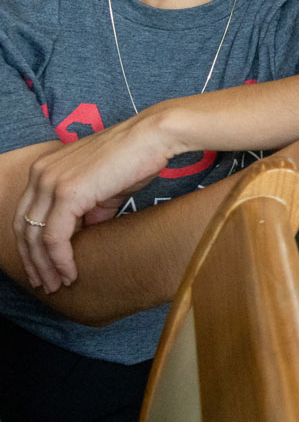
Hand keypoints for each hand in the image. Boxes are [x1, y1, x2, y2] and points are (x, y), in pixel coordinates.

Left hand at [15, 108, 188, 291]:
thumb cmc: (136, 158)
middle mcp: (40, 174)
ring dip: (45, 266)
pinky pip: (55, 237)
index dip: (31, 246)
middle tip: (46, 284)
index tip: (44, 268)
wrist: (153, 137)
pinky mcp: (68, 193)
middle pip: (23, 228)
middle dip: (32, 261)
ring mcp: (51, 182)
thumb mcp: (104, 189)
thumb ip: (90, 210)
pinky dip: (60, 259)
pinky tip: (70, 273)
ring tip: (57, 284)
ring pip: (35, 236)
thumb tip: (87, 232)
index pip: (26, 215)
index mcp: (45, 170)